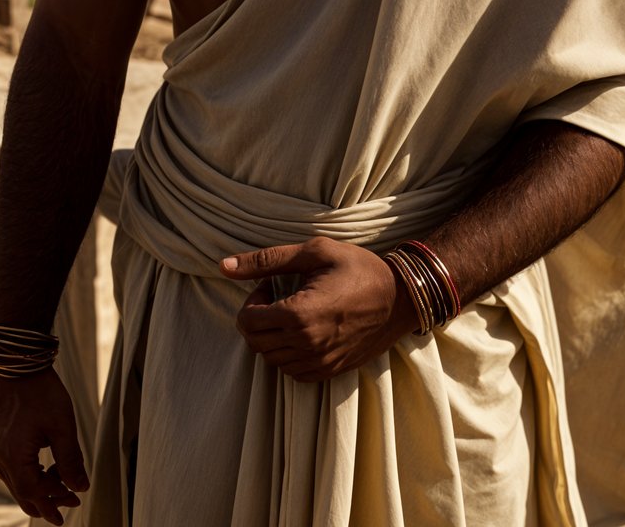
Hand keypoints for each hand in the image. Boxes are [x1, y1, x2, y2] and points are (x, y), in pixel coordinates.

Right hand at [0, 367, 87, 524]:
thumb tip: (81, 488)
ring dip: (37, 486)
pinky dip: (26, 473)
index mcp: (14, 457)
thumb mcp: (62, 425)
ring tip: (60, 481)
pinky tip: (42, 466)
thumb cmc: (40, 391)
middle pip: (21, 492)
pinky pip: (9, 467)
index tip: (68, 511)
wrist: (15, 360)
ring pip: (15, 481)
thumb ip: (71, 460)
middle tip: (69, 502)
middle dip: (46, 500)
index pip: (33, 494)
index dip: (52, 504)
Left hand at [220, 236, 417, 381]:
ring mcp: (319, 362)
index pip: (247, 321)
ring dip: (272, 337)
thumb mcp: (314, 251)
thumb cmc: (358, 268)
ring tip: (292, 313)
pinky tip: (303, 332)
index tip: (270, 285)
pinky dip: (288, 354)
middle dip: (257, 319)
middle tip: (277, 298)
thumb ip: (267, 260)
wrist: (400, 298)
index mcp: (299, 314)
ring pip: (271, 360)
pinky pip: (292, 372)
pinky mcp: (330, 371)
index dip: (252, 300)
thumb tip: (224, 265)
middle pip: (255, 343)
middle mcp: (306, 344)